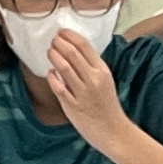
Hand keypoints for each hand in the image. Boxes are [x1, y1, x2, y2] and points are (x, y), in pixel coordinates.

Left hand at [39, 25, 137, 153]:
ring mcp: (82, 93)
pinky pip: (58, 87)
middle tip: (52, 40)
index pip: (84, 45)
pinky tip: (50, 72)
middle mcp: (93, 79)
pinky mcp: (72, 106)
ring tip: (49, 51)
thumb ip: (91, 68)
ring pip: (64, 67)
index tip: (61, 32)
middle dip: (59, 43)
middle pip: (72, 53)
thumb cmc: (107, 106)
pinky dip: (52, 77)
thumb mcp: (105, 81)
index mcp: (102, 71)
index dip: (70, 35)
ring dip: (53, 56)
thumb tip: (73, 52)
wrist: (113, 132)